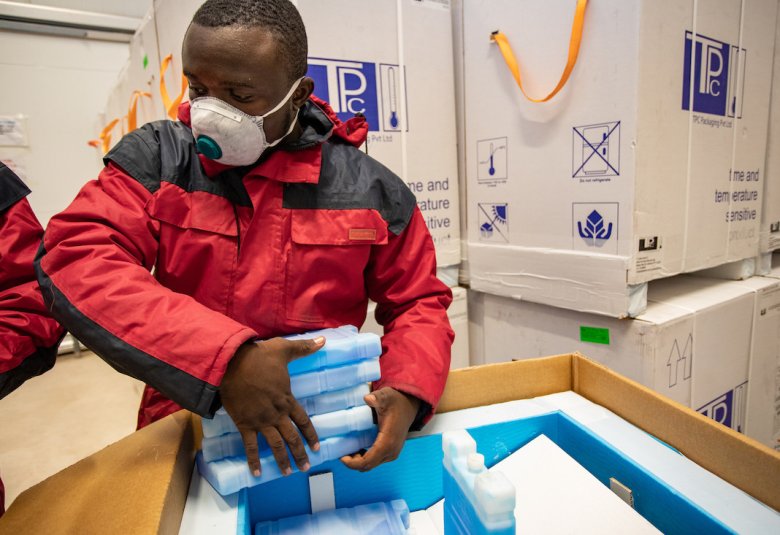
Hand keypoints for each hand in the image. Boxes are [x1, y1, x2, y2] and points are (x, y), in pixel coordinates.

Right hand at [220, 336, 324, 476]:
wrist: (231, 363)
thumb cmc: (258, 356)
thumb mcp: (284, 350)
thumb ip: (304, 348)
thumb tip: (324, 341)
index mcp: (287, 399)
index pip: (303, 421)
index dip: (311, 435)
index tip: (317, 447)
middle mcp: (276, 414)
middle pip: (292, 437)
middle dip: (300, 453)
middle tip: (306, 468)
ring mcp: (260, 421)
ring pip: (275, 445)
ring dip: (282, 460)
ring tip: (287, 473)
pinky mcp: (244, 424)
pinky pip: (250, 446)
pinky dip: (253, 460)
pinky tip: (256, 473)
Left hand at [340, 387, 420, 471]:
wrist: (409, 406)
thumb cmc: (396, 402)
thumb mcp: (386, 396)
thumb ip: (377, 397)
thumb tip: (368, 398)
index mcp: (388, 441)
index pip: (368, 461)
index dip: (353, 463)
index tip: (342, 457)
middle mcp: (391, 451)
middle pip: (368, 466)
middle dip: (353, 463)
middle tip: (342, 453)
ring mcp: (392, 453)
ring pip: (371, 465)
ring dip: (358, 462)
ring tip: (348, 451)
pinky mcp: (391, 452)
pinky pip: (375, 461)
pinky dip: (365, 459)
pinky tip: (357, 450)